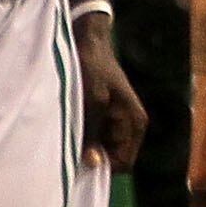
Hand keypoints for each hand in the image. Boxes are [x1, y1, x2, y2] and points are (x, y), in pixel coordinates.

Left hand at [73, 14, 146, 169]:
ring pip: (101, 147)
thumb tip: (92, 164)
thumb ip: (93, 134)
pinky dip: (82, 133)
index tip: (79, 158)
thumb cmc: (93, 68)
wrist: (88, 41)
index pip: (123, 164)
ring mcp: (117, 121)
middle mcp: (130, 126)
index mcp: (135, 124)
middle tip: (71, 141)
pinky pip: (95, 136)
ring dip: (85, 143)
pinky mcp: (105, 115)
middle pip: (112, 157)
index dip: (102, 165)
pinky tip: (70, 120)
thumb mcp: (92, 101)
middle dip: (93, 154)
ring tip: (70, 127)